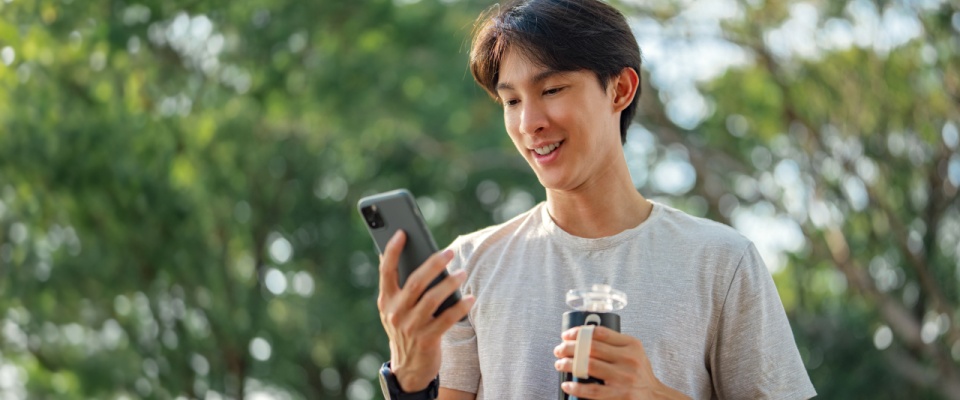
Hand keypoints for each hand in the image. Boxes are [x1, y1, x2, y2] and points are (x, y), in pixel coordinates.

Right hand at [377, 230, 475, 391]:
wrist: (408, 367)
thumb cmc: (405, 329)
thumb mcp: (393, 309)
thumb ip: (395, 286)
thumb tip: (396, 254)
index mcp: (386, 301)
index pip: (386, 271)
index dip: (392, 251)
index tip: (402, 232)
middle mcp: (396, 313)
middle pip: (415, 282)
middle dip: (433, 264)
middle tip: (449, 252)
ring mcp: (411, 327)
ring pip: (432, 299)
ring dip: (450, 284)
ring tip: (463, 273)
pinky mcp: (427, 339)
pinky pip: (447, 319)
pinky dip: (460, 307)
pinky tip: (471, 298)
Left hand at [553, 326, 689, 399]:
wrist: (655, 396)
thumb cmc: (640, 373)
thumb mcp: (634, 352)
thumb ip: (615, 343)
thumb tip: (583, 337)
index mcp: (631, 345)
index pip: (600, 332)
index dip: (579, 332)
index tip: (566, 335)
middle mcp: (629, 360)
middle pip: (591, 348)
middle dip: (569, 347)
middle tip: (559, 349)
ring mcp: (624, 378)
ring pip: (589, 366)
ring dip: (569, 364)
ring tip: (559, 364)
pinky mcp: (619, 395)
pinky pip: (592, 390)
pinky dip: (576, 387)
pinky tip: (567, 384)